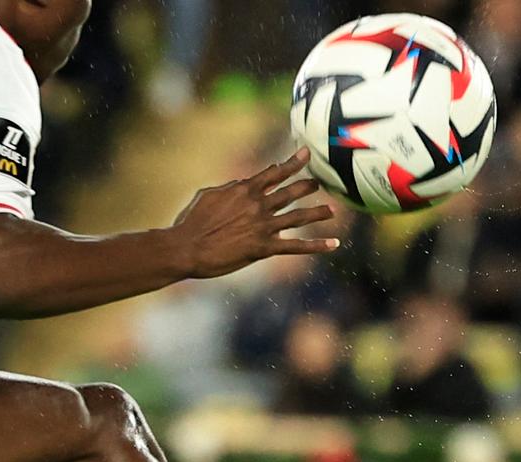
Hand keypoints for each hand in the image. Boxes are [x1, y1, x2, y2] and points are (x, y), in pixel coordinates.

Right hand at [169, 149, 338, 278]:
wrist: (187, 248)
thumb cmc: (191, 222)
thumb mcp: (208, 195)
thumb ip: (229, 187)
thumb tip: (242, 183)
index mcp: (244, 190)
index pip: (274, 172)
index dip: (292, 163)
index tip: (306, 153)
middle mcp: (258, 205)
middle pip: (290, 192)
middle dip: (307, 186)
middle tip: (320, 182)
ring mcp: (263, 226)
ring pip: (298, 217)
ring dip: (317, 213)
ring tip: (332, 210)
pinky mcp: (264, 247)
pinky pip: (296, 246)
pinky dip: (317, 245)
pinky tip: (333, 243)